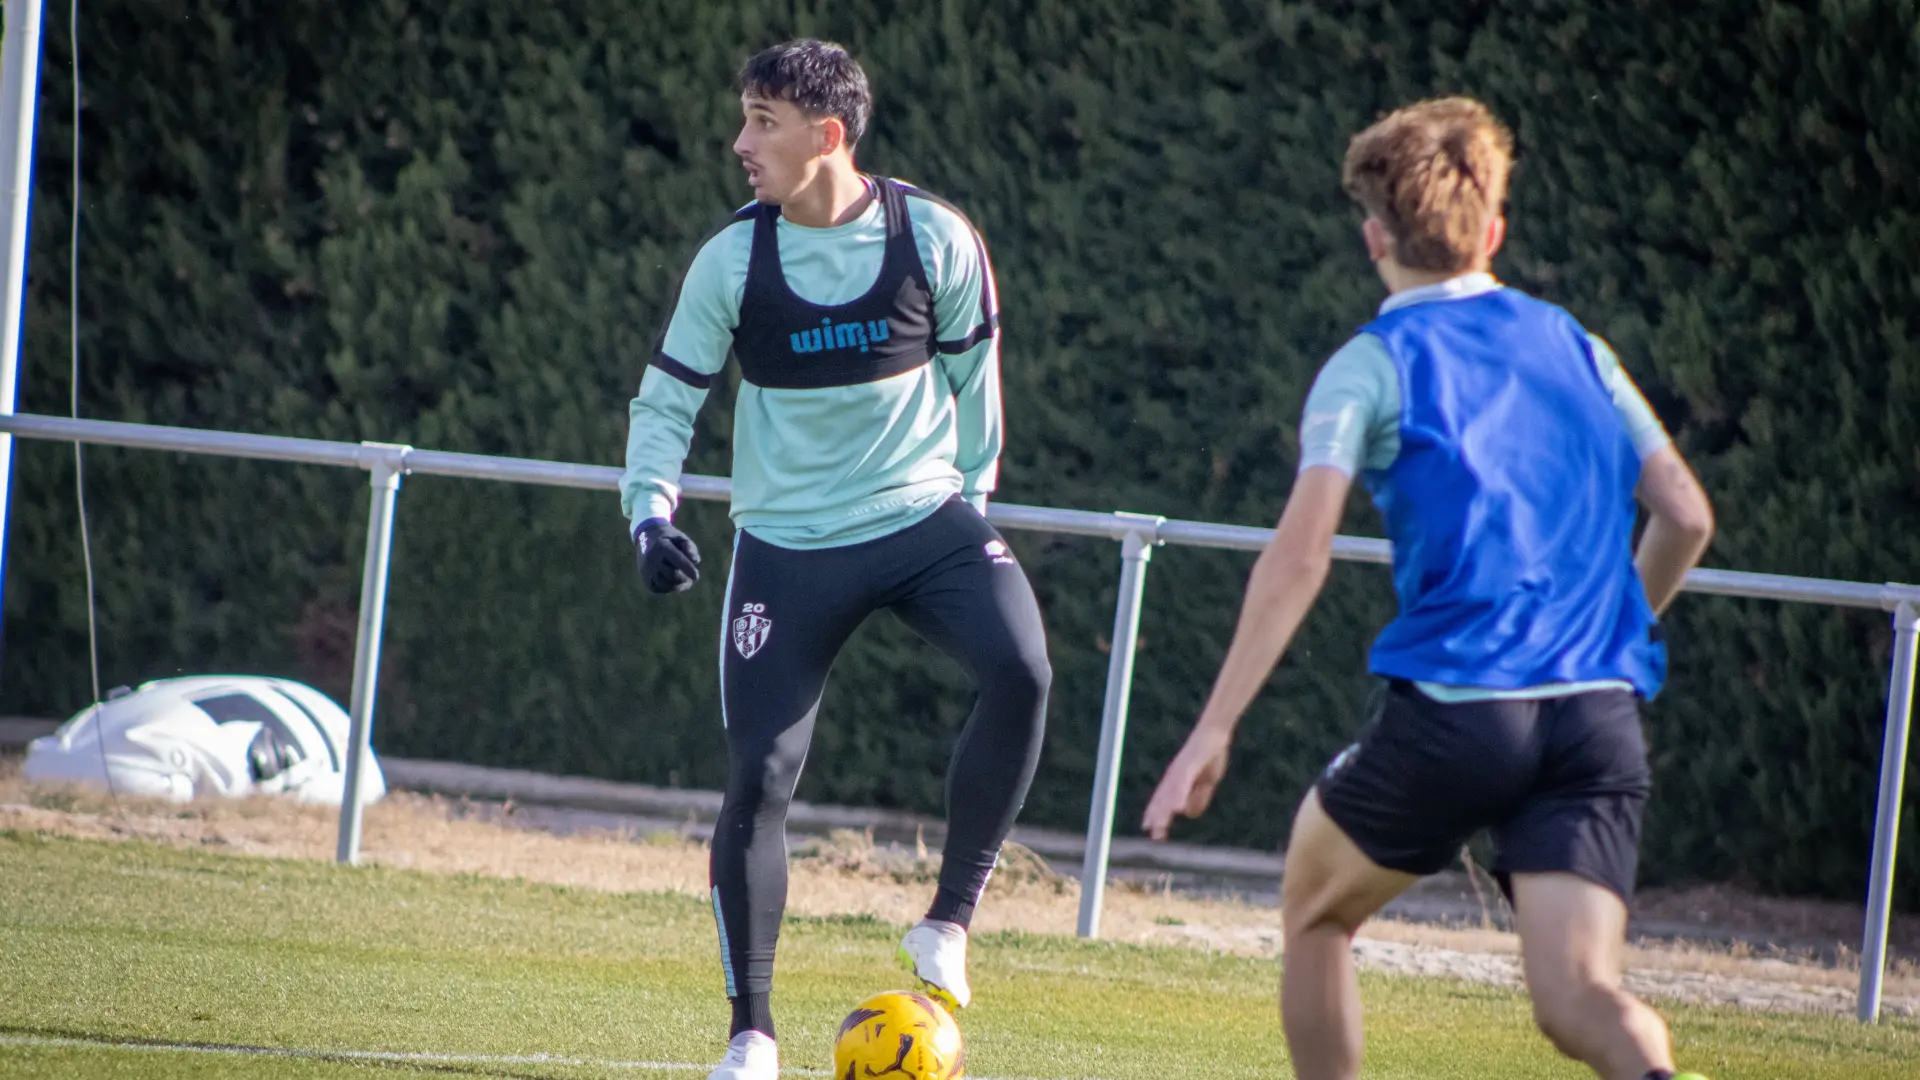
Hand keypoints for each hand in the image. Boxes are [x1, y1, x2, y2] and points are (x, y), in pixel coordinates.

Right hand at [634, 518, 700, 593]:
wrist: (646, 538)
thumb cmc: (669, 539)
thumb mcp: (680, 537)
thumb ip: (690, 547)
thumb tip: (695, 561)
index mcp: (662, 546)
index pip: (676, 559)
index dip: (687, 568)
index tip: (696, 576)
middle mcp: (652, 558)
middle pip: (671, 574)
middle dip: (684, 578)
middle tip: (693, 578)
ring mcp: (647, 569)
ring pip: (665, 584)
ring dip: (678, 584)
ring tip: (685, 580)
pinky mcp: (646, 578)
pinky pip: (659, 588)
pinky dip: (670, 587)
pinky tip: (675, 582)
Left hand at [1141, 723, 1233, 840]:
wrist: (1215, 732)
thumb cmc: (1211, 754)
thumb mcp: (1207, 781)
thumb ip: (1198, 797)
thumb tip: (1188, 814)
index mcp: (1177, 779)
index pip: (1162, 799)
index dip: (1156, 814)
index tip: (1151, 830)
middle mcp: (1174, 775)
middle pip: (1162, 799)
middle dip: (1157, 817)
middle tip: (1154, 836)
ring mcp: (1180, 770)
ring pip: (1169, 794)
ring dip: (1164, 811)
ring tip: (1160, 827)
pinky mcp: (1189, 764)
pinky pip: (1182, 783)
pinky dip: (1178, 796)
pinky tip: (1176, 809)